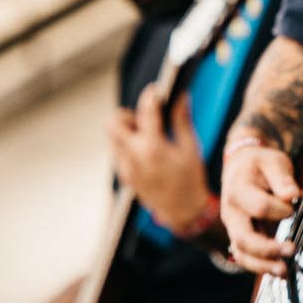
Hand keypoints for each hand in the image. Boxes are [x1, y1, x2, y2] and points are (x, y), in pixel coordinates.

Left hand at [104, 88, 211, 233]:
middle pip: (113, 123)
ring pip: (112, 137)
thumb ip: (182, 120)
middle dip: (127, 114)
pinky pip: (117, 151)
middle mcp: (134, 157)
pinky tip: (146, 148)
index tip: (156, 90)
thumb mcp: (191, 148)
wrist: (182, 212)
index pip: (146, 112)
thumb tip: (180, 96)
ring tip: (147, 134)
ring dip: (125, 129)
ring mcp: (125, 168)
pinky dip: (127, 143)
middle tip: (145, 118)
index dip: (151, 96)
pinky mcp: (124, 175)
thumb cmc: (190, 179)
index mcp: (153, 148)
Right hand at [220, 142, 300, 277]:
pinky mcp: (239, 237)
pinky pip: (245, 257)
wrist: (241, 167)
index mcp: (238, 190)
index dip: (279, 209)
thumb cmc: (258, 165)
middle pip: (243, 237)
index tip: (294, 206)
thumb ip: (282, 178)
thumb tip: (293, 195)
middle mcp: (232, 212)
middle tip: (291, 249)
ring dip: (263, 265)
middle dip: (267, 248)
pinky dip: (261, 267)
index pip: (258, 206)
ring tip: (284, 270)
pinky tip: (279, 271)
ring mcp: (233, 227)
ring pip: (242, 253)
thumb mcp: (272, 161)